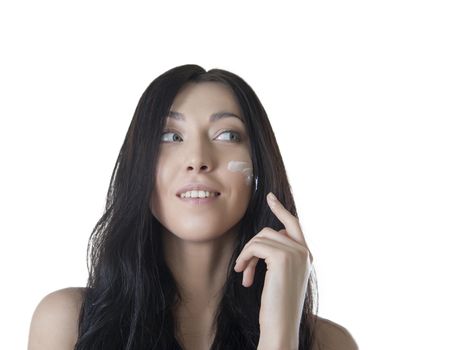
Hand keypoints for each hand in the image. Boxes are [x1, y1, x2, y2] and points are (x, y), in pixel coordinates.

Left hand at [234, 192, 312, 347]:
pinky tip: (243, 274)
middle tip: (242, 267)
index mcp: (306, 256)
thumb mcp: (280, 277)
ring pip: (260, 238)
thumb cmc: (277, 306)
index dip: (280, 209)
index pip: (293, 224)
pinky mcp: (283, 257)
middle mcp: (304, 252)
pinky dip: (245, 258)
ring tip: (243, 274)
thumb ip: (278, 256)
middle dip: (252, 246)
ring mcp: (296, 253)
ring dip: (247, 255)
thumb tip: (266, 239)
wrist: (281, 325)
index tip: (270, 197)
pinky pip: (256, 246)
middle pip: (270, 231)